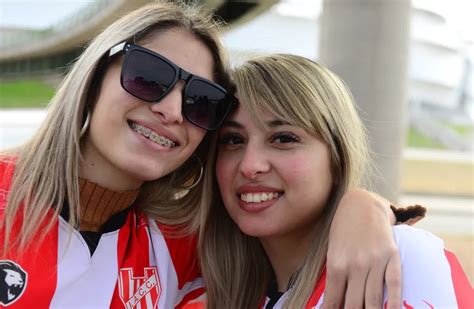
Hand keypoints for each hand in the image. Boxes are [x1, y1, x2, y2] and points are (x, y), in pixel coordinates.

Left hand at [321, 189, 401, 308]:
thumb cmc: (342, 228)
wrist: (362, 204)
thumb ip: (334, 274)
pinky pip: (394, 285)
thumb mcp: (332, 250)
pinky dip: (392, 303)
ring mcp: (375, 262)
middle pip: (354, 303)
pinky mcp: (391, 257)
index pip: (334, 299)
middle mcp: (355, 265)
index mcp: (337, 264)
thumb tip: (334, 299)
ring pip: (373, 299)